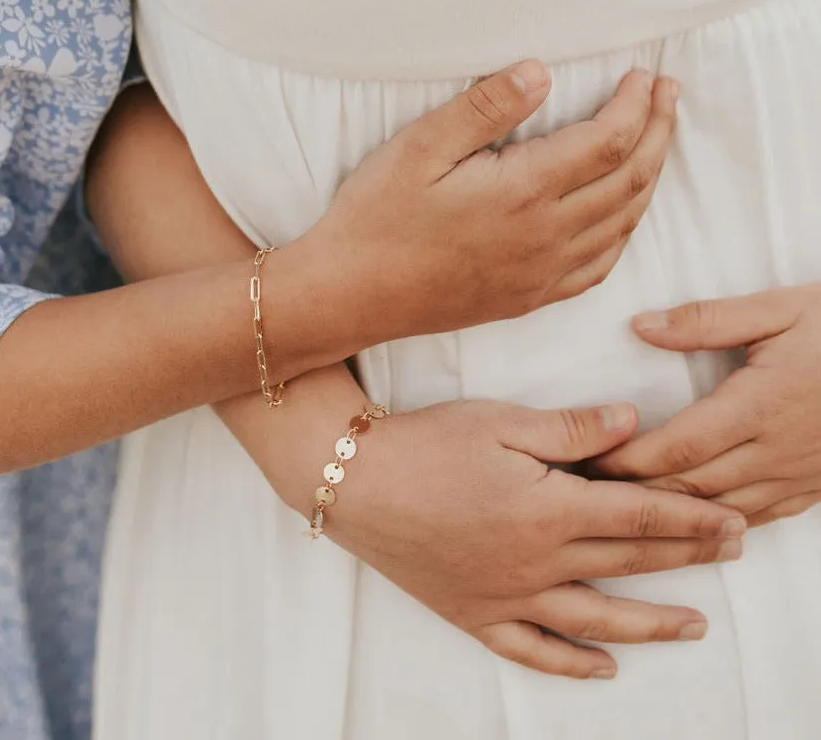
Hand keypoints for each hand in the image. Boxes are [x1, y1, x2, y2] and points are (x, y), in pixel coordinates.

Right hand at [300, 60, 677, 342]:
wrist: (348, 295)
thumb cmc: (375, 218)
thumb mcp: (418, 147)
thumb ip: (484, 107)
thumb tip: (541, 71)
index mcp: (523, 193)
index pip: (609, 140)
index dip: (636, 104)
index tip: (644, 74)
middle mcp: (545, 237)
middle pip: (631, 179)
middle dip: (658, 131)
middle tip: (668, 94)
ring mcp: (541, 274)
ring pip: (623, 223)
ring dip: (650, 176)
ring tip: (656, 141)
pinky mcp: (528, 299)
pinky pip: (599, 266)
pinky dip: (624, 231)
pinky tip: (622, 214)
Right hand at [326, 399, 743, 679]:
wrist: (355, 481)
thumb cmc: (426, 444)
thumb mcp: (499, 422)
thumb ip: (570, 429)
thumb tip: (631, 422)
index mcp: (548, 508)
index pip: (638, 515)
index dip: (690, 517)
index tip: (732, 519)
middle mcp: (537, 562)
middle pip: (627, 563)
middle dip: (687, 557)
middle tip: (734, 552)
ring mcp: (507, 595)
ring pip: (595, 617)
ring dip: (650, 622)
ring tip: (694, 626)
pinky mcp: (474, 612)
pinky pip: (533, 650)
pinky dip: (572, 663)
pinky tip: (602, 667)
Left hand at [594, 286, 820, 526]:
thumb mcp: (780, 308)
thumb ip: (707, 320)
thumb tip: (642, 327)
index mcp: (759, 405)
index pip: (676, 448)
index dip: (626, 462)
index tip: (584, 463)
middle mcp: (778, 449)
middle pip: (691, 487)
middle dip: (635, 495)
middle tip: (586, 495)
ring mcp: (802, 473)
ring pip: (724, 510)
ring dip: (672, 517)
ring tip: (625, 516)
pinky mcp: (820, 485)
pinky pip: (762, 516)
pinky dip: (721, 523)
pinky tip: (695, 525)